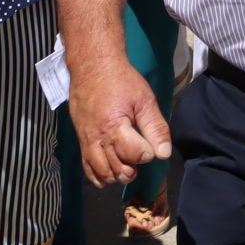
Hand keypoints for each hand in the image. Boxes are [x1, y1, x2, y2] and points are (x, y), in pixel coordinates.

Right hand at [71, 48, 171, 188]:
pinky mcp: (81, 141)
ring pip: (101, 172)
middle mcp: (98, 138)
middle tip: (141, 158)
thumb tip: (163, 154)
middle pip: (116, 168)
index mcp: (115, 126)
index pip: (133, 154)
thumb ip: (155, 127)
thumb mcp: (144, 100)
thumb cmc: (121, 81)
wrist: (92, 67)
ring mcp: (87, 141)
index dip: (147, 153)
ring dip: (117, 175)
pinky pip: (87, 167)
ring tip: (128, 167)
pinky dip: (98, 176)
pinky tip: (109, 176)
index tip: (151, 145)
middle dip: (132, 169)